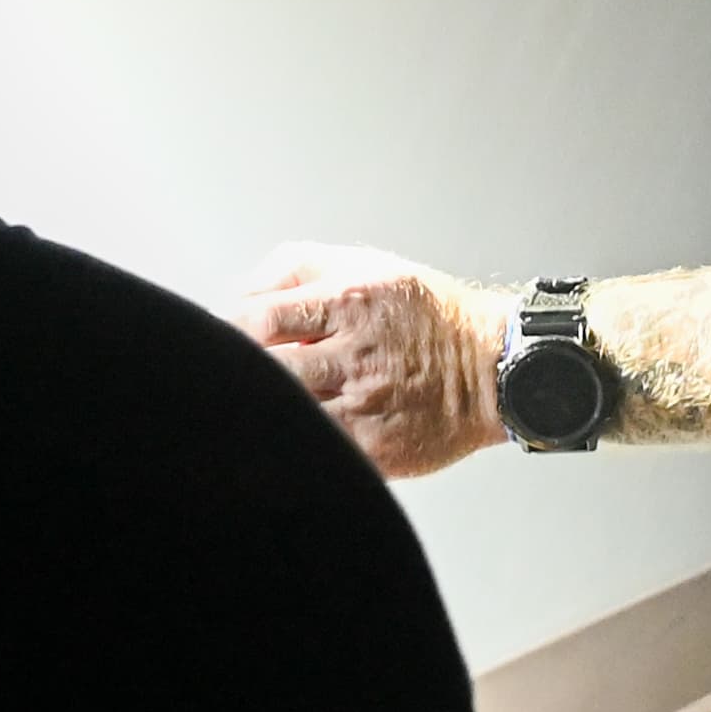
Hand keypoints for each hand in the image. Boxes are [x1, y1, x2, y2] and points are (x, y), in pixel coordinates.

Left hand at [234, 245, 508, 478]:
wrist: (492, 366)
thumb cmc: (424, 314)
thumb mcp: (363, 264)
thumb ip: (294, 267)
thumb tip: (238, 291)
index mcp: (349, 304)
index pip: (260, 318)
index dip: (227, 329)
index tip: (218, 335)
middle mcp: (357, 355)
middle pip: (269, 369)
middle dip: (239, 370)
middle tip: (225, 372)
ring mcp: (366, 405)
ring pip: (290, 410)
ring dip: (265, 404)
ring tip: (256, 399)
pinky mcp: (376, 447)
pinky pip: (318, 446)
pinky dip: (294, 436)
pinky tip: (286, 426)